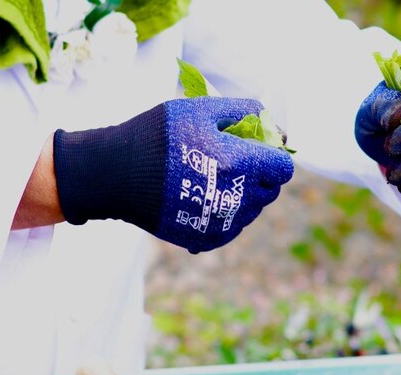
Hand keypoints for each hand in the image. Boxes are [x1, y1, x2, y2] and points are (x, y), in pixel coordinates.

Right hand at [53, 97, 293, 252]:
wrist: (116, 175)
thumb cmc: (158, 136)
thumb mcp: (200, 110)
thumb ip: (244, 112)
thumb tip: (277, 129)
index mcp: (240, 163)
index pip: (283, 167)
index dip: (274, 155)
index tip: (256, 149)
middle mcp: (237, 198)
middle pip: (271, 190)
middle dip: (260, 174)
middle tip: (232, 161)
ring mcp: (223, 222)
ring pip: (253, 210)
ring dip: (243, 194)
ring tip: (212, 177)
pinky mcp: (208, 239)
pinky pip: (232, 226)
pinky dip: (225, 213)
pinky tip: (202, 196)